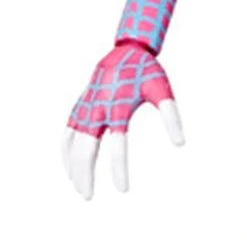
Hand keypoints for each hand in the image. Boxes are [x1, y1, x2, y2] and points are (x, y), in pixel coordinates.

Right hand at [62, 43, 183, 198]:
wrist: (126, 49)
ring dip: (73, 167)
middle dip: (86, 175)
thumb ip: (171, 115)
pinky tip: (69, 167)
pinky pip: (67, 132)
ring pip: (72, 143)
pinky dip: (65, 151)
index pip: (118, 144)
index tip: (123, 190)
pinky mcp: (80, 106)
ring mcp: (86, 108)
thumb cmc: (146, 71)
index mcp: (118, 107)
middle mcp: (98, 109)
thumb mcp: (162, 89)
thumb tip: (180, 142)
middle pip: (86, 149)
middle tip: (89, 198)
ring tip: (79, 188)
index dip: (119, 169)